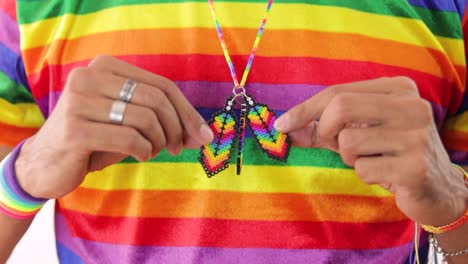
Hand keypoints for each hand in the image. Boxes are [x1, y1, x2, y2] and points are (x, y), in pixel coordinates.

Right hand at [15, 55, 212, 198]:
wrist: (46, 163)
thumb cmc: (96, 140)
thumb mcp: (132, 126)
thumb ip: (164, 123)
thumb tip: (202, 134)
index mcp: (106, 67)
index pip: (162, 85)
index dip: (187, 112)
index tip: (203, 135)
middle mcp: (89, 76)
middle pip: (156, 99)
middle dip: (177, 128)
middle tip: (178, 148)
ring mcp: (78, 101)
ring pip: (145, 118)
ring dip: (159, 141)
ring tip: (152, 151)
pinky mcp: (74, 129)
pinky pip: (129, 138)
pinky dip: (144, 150)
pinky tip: (141, 155)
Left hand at [275, 77, 467, 225]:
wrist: (439, 188)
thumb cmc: (391, 154)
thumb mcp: (359, 134)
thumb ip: (323, 128)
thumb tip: (286, 128)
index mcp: (398, 88)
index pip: (338, 92)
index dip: (305, 109)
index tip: (282, 125)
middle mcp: (412, 105)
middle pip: (340, 107)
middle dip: (325, 130)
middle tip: (336, 145)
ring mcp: (417, 135)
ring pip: (348, 141)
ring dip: (350, 158)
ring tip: (373, 160)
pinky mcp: (416, 166)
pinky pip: (364, 169)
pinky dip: (365, 176)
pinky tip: (387, 175)